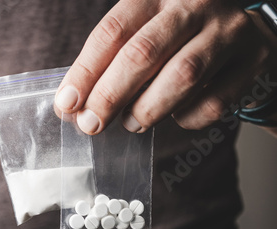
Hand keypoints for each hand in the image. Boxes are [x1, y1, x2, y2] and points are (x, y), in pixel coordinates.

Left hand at [54, 0, 276, 133]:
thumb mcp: (142, 34)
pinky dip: (186, 118)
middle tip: (92, 125)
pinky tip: (176, 116)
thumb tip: (72, 106)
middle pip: (143, 53)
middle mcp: (194, 5)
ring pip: (181, 78)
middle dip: (109, 96)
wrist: (243, 33)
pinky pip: (213, 102)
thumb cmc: (177, 39)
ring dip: (147, 110)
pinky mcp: (253, 60)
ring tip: (131, 124)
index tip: (67, 105)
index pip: (112, 32)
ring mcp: (228, 30)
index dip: (85, 72)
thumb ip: (109, 63)